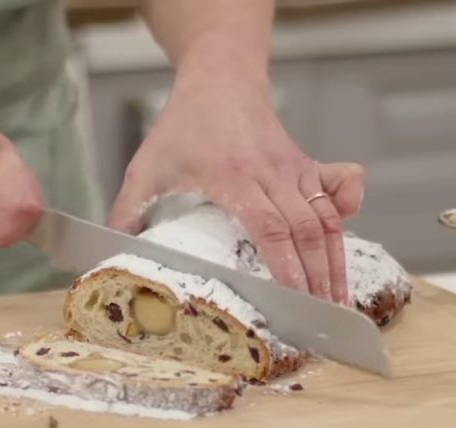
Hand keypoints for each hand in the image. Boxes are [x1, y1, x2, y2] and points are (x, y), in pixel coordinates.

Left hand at [108, 73, 363, 303]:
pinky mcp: (307, 164)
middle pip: (304, 228)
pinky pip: (339, 186)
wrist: (220, 82)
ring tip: (339, 301)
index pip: (267, 224)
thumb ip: (127, 211)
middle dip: (317, 276)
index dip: (285, 263)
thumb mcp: (146, 167)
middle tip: (322, 318)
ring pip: (325, 216)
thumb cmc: (182, 127)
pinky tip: (348, 233)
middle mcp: (270, 172)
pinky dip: (349, 208)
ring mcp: (294, 167)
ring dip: (335, 259)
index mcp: (232, 176)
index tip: (294, 297)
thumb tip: (106, 254)